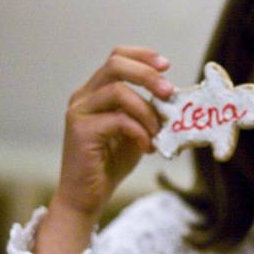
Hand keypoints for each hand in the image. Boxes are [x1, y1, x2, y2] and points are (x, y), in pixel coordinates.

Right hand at [34, 46, 173, 253]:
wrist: (86, 197)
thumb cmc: (110, 164)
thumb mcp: (135, 131)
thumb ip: (147, 112)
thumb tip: (175, 98)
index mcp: (96, 92)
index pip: (117, 57)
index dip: (142, 56)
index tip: (166, 65)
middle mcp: (83, 96)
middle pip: (115, 65)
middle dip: (148, 75)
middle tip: (169, 92)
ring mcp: (79, 112)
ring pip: (118, 91)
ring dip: (146, 110)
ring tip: (157, 132)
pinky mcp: (81, 130)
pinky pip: (119, 120)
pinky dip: (140, 131)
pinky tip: (147, 147)